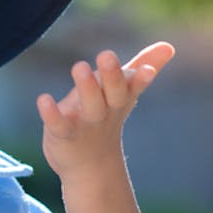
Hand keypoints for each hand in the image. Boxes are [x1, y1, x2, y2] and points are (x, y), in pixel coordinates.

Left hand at [37, 41, 174, 181]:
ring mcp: (85, 125)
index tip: (147, 70)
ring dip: (86, 88)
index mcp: (119, 99)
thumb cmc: (106, 120)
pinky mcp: (63, 135)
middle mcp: (105, 111)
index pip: (133, 87)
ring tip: (80, 66)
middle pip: (113, 94)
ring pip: (90, 107)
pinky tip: (43, 99)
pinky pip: (59, 125)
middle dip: (112, 76)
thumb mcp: (123, 94)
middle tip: (106, 55)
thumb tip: (168, 46)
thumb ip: (142, 67)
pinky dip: (52, 114)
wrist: (89, 166)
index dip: (141, 79)